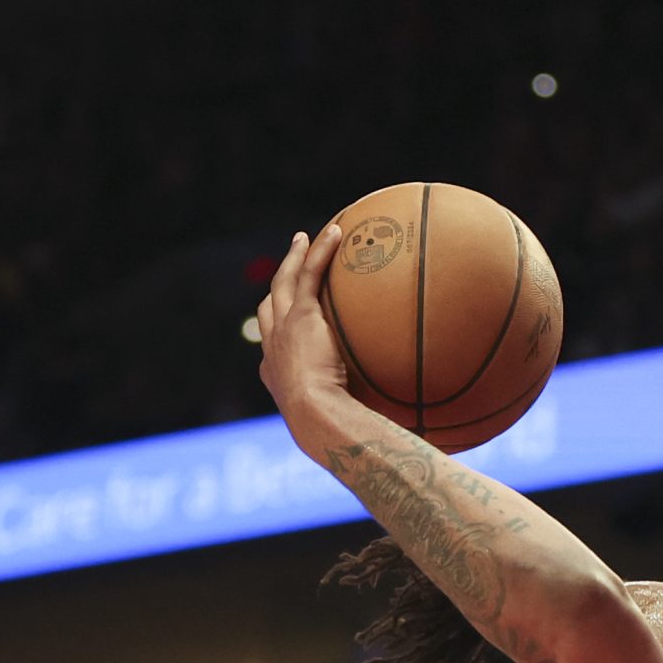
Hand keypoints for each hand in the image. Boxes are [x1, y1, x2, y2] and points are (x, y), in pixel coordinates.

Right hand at [256, 225, 347, 439]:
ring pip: (285, 282)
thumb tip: (393, 431)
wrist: (317, 417)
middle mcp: (273, 347)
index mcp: (276, 373)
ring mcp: (283, 328)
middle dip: (278, 285)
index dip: (276, 329)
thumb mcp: (341, 422)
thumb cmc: (332, 430)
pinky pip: (311, 273)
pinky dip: (320, 251)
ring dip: (295, 258)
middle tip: (287, 266)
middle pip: (270, 306)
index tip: (284, 321)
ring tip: (305, 238)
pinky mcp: (301, 316)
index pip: (272, 344)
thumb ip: (359, 416)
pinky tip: (336, 231)